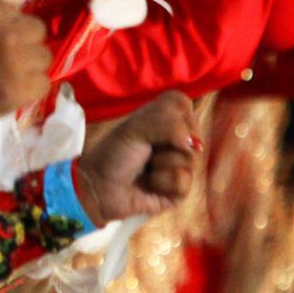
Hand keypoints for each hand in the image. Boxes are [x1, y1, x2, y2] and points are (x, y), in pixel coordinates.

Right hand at [0, 0, 50, 135]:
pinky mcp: (21, 92)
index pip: (25, 14)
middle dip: (25, 43)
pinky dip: (31, 88)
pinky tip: (11, 88)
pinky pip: (44, 83)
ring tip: (7, 74)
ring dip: (30, 66)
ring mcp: (16, 65)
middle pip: (39, 34)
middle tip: (4, 57)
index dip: (12, 26)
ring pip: (44, 58)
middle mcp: (7, 36)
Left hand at [77, 91, 197, 224]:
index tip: (154, 124)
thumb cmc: (113, 156)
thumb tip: (193, 142)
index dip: (173, 114)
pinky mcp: (181, 190)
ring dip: (160, 165)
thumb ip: (168, 124)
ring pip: (188, 159)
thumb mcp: (135, 129)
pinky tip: (149, 185)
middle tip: (144, 150)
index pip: (182, 103)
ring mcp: (179, 165)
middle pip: (191, 133)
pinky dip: (161, 182)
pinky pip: (183, 181)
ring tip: (145, 170)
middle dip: (164, 143)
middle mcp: (174, 140)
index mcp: (161, 120)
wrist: (100, 189)